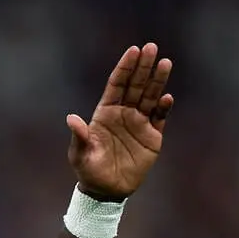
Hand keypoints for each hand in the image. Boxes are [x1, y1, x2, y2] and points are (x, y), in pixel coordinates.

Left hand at [67, 43, 173, 199]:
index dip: (125, 68)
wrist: (106, 190)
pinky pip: (160, 117)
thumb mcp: (80, 155)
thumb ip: (79, 136)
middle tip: (152, 47)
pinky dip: (164, 107)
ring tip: (165, 62)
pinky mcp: (152, 136)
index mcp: (105, 113)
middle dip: (143, 66)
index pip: (116, 85)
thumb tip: (72, 118)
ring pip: (150, 96)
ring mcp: (139, 123)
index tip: (133, 51)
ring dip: (158, 80)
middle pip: (136, 85)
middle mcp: (123, 113)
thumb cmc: (89, 171)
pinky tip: (167, 97)